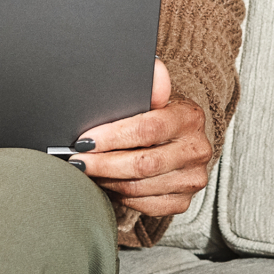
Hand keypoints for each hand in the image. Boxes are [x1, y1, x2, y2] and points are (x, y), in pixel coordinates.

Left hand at [71, 59, 211, 218]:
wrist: (179, 139)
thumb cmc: (158, 115)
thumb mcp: (154, 95)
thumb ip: (152, 82)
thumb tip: (153, 68)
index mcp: (190, 118)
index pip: (148, 129)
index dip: (112, 137)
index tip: (84, 140)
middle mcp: (196, 150)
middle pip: (142, 164)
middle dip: (102, 164)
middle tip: (77, 160)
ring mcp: (192, 179)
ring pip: (139, 188)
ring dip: (107, 181)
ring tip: (88, 171)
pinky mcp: (183, 201)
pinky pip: (143, 205)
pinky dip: (120, 196)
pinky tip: (107, 182)